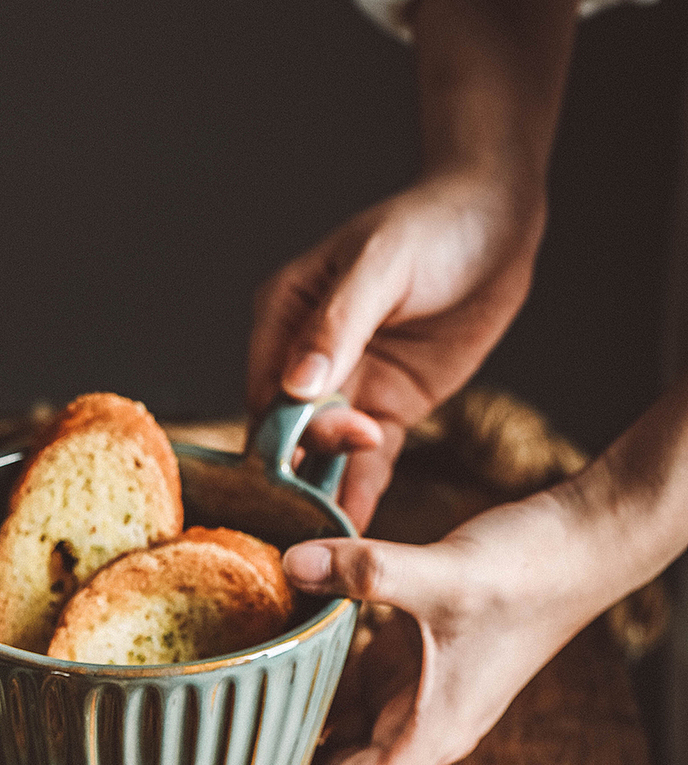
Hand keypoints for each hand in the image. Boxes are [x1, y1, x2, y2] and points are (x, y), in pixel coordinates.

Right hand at [248, 167, 544, 526]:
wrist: (500, 224)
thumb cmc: (433, 227)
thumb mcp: (380, 266)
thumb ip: (336, 326)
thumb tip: (295, 386)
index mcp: (285, 315)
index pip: (264, 390)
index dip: (273, 436)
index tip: (290, 473)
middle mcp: (306, 358)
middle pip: (289, 430)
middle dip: (301, 471)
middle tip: (323, 508)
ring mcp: (349, 387)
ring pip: (324, 453)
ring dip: (325, 491)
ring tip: (330, 541)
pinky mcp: (388, 409)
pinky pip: (366, 462)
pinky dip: (359, 494)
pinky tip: (356, 531)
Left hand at [251, 490, 598, 764]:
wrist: (580, 545)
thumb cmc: (528, 576)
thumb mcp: (441, 575)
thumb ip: (363, 572)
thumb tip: (289, 564)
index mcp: (423, 737)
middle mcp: (412, 728)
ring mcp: (411, 696)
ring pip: (330, 734)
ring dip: (278, 734)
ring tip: (209, 725)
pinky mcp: (409, 659)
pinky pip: (343, 687)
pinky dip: (303, 683)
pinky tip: (260, 664)